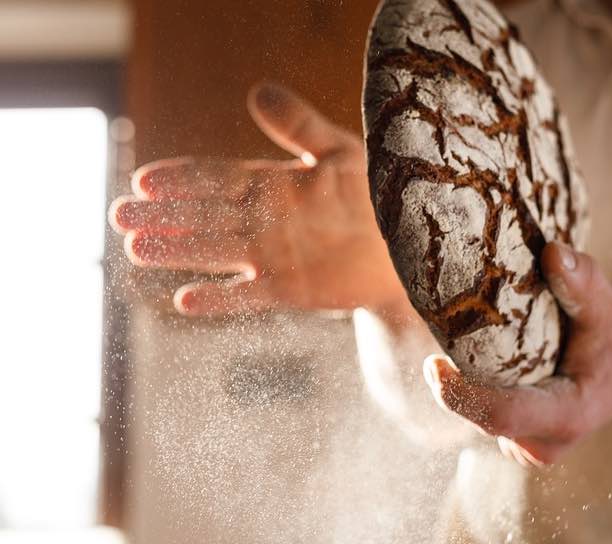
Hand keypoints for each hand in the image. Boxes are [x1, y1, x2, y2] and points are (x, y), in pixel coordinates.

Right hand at [109, 83, 405, 315]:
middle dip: (163, 215)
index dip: (182, 178)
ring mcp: (273, 256)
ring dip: (177, 251)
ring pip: (216, 252)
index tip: (144, 178)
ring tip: (136, 248)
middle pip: (204, 216)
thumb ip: (298, 125)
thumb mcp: (338, 151)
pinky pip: (249, 295)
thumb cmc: (376, 193)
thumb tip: (257, 90)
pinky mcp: (290, 289)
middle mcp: (264, 221)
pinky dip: (219, 299)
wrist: (406, 245)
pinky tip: (186, 301)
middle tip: (120, 215)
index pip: (216, 178)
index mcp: (271, 185)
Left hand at [423, 242, 611, 465]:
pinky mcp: (515, 439)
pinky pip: (479, 415)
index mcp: (568, 414)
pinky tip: (472, 359)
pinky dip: (469, 387)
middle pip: (480, 415)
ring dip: (460, 382)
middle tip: (439, 336)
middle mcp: (542, 442)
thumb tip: (552, 251)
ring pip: (476, 415)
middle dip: (453, 381)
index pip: (503, 414)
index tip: (433, 364)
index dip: (461, 395)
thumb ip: (584, 282)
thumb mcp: (610, 308)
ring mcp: (527, 447)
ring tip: (456, 340)